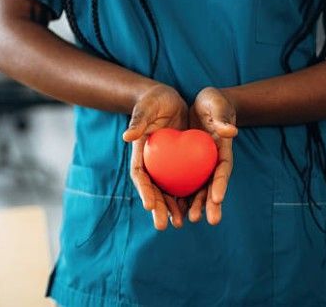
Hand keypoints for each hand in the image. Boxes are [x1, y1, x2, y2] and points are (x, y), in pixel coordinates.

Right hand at [122, 83, 188, 229]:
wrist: (169, 99)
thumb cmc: (153, 102)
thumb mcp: (145, 108)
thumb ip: (138, 121)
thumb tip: (127, 136)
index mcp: (141, 153)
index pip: (140, 175)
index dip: (144, 190)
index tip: (149, 205)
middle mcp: (153, 164)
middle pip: (155, 190)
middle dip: (158, 208)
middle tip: (162, 226)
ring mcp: (167, 166)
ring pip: (170, 191)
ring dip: (175, 208)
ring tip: (181, 223)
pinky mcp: (181, 164)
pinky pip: (186, 181)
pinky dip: (190, 195)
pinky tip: (197, 208)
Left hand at [187, 86, 237, 224]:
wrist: (203, 102)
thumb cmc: (213, 102)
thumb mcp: (218, 105)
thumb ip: (222, 118)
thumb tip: (230, 132)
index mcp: (223, 149)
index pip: (223, 169)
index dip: (221, 184)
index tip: (217, 199)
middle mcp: (213, 161)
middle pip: (212, 186)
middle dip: (208, 204)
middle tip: (206, 220)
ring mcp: (201, 165)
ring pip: (197, 189)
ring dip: (192, 205)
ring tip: (185, 221)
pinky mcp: (189, 164)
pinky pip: (183, 181)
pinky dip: (178, 195)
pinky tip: (170, 209)